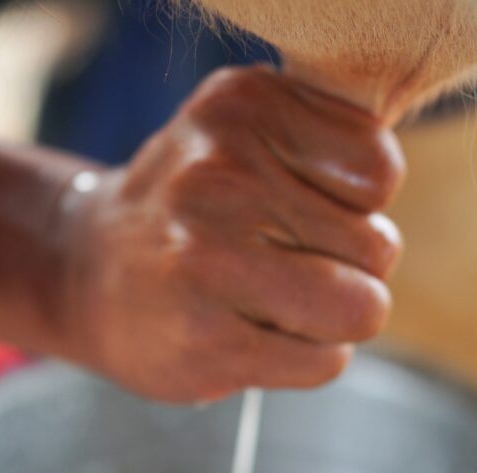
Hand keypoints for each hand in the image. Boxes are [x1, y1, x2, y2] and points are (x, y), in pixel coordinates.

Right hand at [53, 65, 404, 401]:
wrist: (86, 270)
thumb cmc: (195, 206)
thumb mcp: (247, 133)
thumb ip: (327, 138)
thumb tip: (390, 184)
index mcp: (242, 107)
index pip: (379, 172)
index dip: (357, 202)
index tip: (303, 205)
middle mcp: (220, 174)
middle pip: (377, 248)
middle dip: (349, 268)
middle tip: (282, 262)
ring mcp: (207, 259)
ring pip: (360, 309)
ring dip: (333, 319)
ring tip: (274, 300)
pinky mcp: (206, 339)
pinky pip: (325, 361)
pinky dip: (306, 358)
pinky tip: (253, 334)